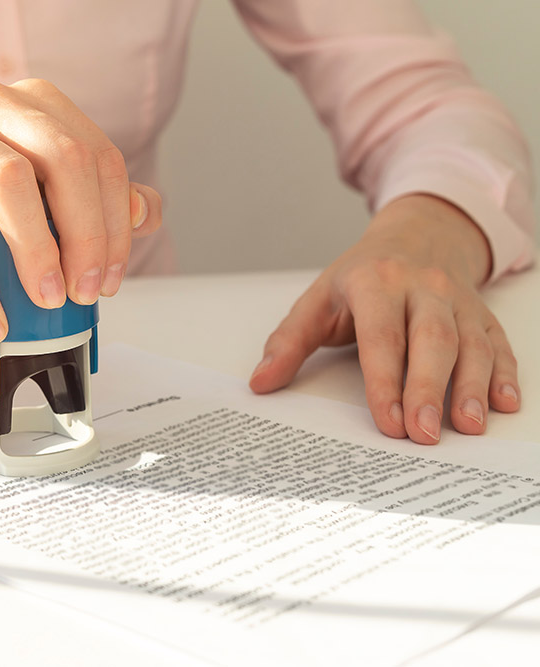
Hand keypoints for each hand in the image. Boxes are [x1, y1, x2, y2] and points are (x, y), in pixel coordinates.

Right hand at [0, 78, 161, 341]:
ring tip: (47, 299)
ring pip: (12, 180)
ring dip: (39, 250)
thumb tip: (144, 212)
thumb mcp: (41, 211)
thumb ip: (94, 204)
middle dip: (87, 234)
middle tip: (85, 291)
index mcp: (34, 106)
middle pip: (64, 158)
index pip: (97, 156)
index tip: (110, 278)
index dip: (115, 223)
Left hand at [249, 194, 520, 443]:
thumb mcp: (317, 300)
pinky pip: (499, 344)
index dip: (385, 380)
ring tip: (467, 427)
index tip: (387, 421)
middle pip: (433, 340)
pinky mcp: (483, 315)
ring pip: (472, 343)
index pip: (382, 336)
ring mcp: (458, 301)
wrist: (415, 237)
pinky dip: (506, 374)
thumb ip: (288, 342)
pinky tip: (504, 405)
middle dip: (429, 389)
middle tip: (423, 435)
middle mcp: (424, 288)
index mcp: (376, 283)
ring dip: (473, 387)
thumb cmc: (360, 278)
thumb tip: (260, 382)